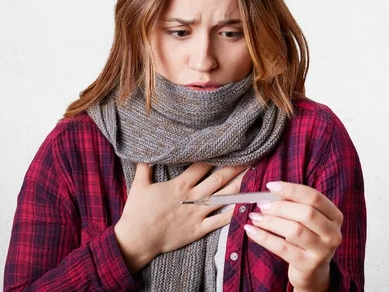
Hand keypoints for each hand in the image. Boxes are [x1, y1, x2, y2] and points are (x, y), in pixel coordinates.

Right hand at [114, 162, 246, 272]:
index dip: (216, 157)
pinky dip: (233, 214)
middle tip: (249, 158)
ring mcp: (197, 214)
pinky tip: (246, 207)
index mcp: (179, 185)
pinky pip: (220, 221)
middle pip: (218, 179)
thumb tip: (147, 154)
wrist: (137, 239)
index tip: (228, 149)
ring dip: (238, 186)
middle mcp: (192, 197)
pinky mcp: (199, 229)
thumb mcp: (139, 186)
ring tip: (251, 176)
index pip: (202, 166)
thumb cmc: (136, 212)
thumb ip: (145, 168)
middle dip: (234, 168)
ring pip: (222, 197)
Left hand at [243, 181, 342, 291]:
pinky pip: (282, 248)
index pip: (314, 197)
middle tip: (261, 205)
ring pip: (295, 230)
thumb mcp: (306, 221)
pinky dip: (264, 237)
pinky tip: (251, 231)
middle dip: (280, 206)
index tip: (270, 186)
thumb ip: (293, 205)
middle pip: (306, 213)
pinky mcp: (308, 265)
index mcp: (334, 216)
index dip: (291, 190)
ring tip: (255, 217)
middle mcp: (333, 233)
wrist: (313, 272)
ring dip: (270, 221)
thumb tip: (269, 194)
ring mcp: (322, 251)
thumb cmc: (306, 238)